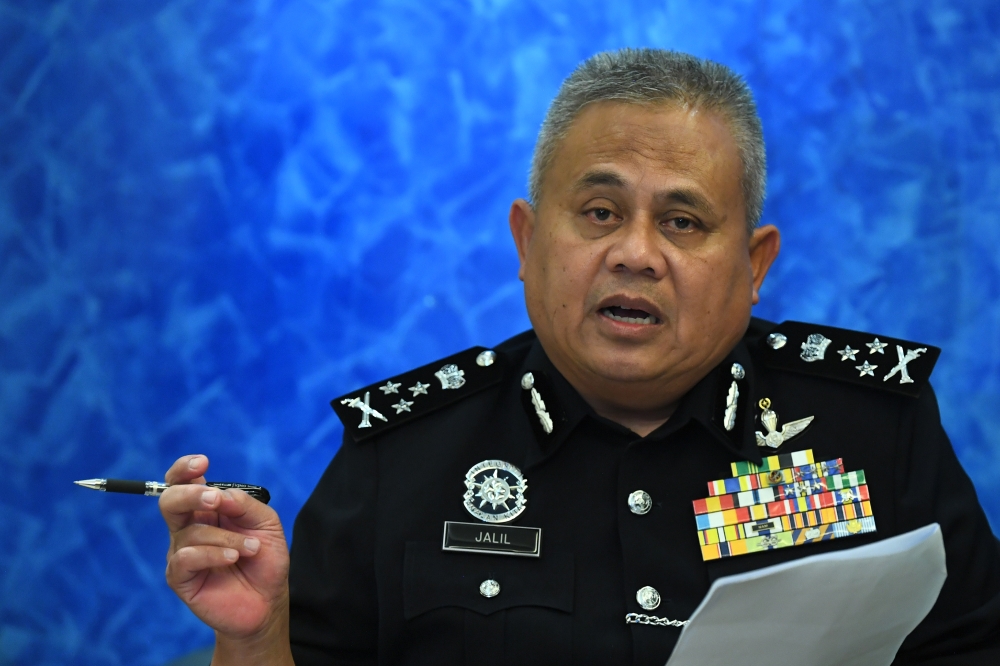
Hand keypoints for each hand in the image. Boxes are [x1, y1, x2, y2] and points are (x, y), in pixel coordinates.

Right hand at [160, 455, 290, 645]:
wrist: (267, 601)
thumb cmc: (265, 560)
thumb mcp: (266, 524)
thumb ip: (244, 505)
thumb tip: (219, 493)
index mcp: (207, 510)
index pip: (183, 482)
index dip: (184, 469)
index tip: (201, 463)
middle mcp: (190, 527)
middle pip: (170, 500)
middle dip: (190, 495)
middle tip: (215, 501)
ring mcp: (182, 552)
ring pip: (189, 531)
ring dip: (225, 537)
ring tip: (250, 548)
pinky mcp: (180, 577)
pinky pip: (185, 557)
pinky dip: (212, 554)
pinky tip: (233, 557)